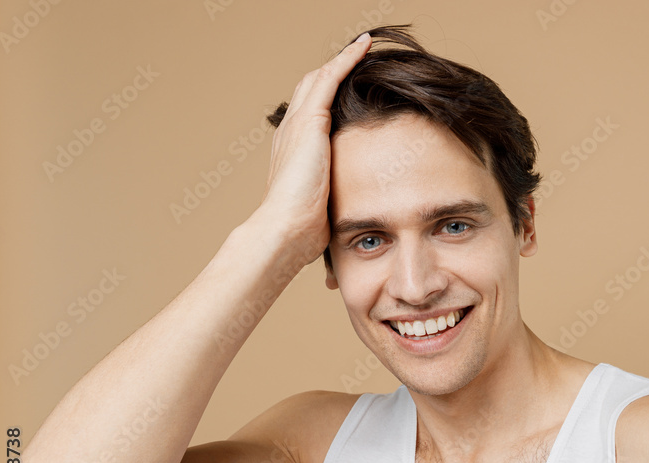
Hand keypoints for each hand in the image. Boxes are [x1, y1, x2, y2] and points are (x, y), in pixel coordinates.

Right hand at [257, 32, 371, 264]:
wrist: (285, 229)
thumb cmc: (302, 231)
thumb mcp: (319, 210)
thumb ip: (331, 204)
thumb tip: (346, 224)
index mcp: (292, 151)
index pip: (310, 114)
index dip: (326, 97)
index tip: (346, 87)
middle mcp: (291, 132)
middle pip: (311, 89)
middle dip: (333, 71)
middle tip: (357, 57)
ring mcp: (298, 124)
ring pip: (320, 78)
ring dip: (342, 60)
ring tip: (363, 46)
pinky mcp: (311, 121)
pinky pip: (330, 79)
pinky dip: (347, 59)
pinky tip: (363, 47)